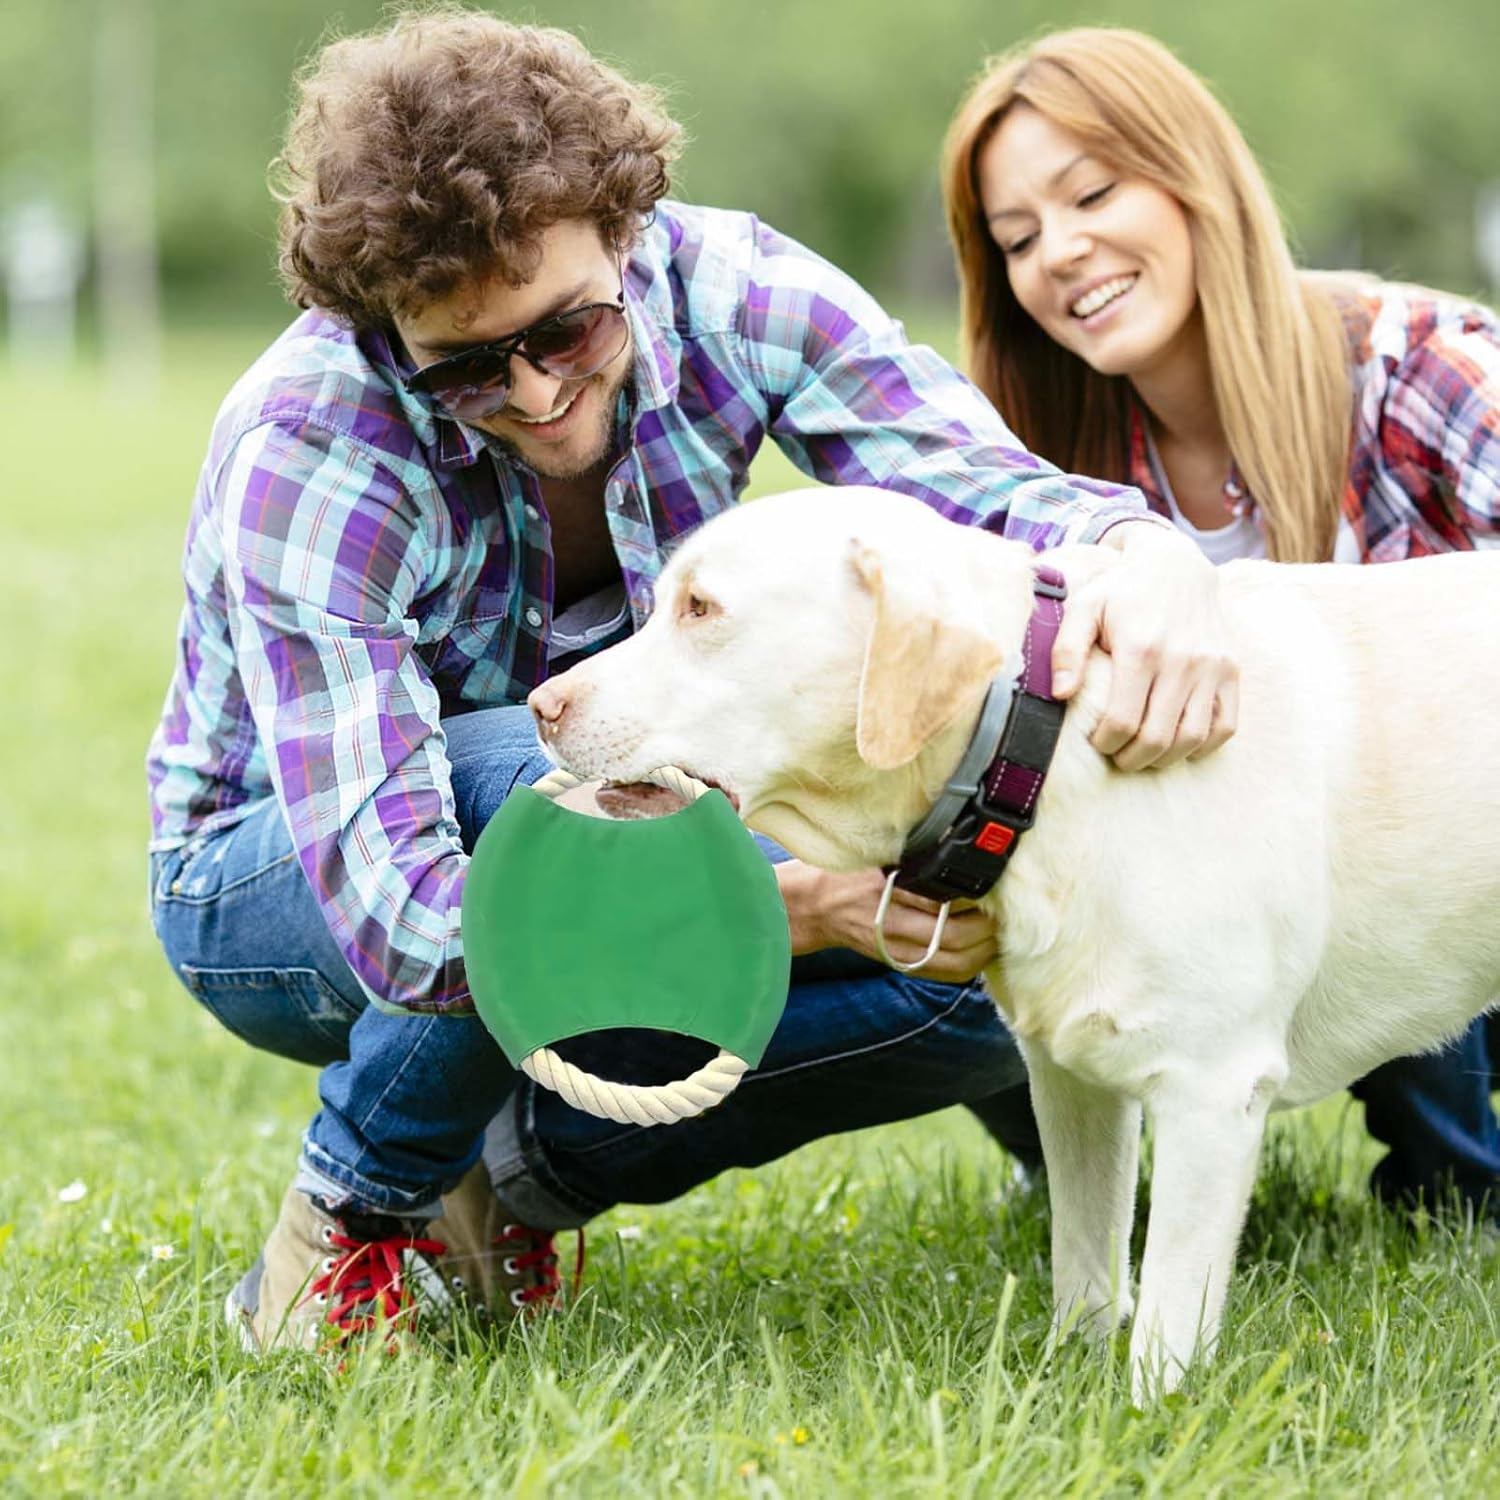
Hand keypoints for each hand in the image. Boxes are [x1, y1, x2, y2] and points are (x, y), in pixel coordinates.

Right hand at [776, 862, 997, 980]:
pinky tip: (980, 951)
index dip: (973, 898)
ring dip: (982, 951)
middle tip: (1003, 912)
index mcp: (885, 890)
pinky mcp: (897, 963)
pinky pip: (941, 973)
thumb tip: (960, 851)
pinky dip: (967, 965)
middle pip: (953, 937)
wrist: (812, 906)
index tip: (995, 885)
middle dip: (986, 929)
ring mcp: (895, 949)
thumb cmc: (845, 872)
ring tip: (997, 932)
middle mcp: (891, 924)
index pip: (940, 902)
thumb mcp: (875, 855)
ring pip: (952, 962)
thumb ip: (913, 858)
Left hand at [1050, 522, 1238, 770]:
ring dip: (1166, 758)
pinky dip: (1203, 745)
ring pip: (1193, 737)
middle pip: (1157, 737)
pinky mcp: (1231, 670)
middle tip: (1117, 756)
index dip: (1106, 742)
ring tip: (1144, 754)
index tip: (1096, 741)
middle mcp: (1181, 660)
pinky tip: (1179, 744)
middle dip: (1132, 757)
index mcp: (1140, 648)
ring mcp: (1211, 667)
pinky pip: (1226, 725)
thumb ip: (1067, 650)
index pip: (1123, 721)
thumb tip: (1059, 694)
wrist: (1175, 566)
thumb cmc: (1121, 591)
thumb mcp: (1084, 608)